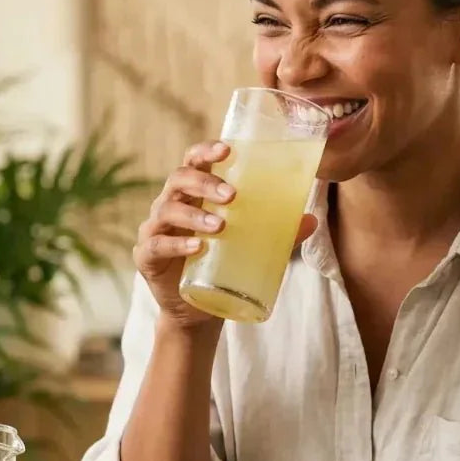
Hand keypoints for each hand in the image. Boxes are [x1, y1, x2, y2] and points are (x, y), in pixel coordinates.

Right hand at [135, 141, 315, 330]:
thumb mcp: (252, 245)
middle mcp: (171, 204)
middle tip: (232, 195)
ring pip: (167, 209)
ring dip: (194, 214)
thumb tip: (312, 220)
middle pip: (179, 179)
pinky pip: (157, 244)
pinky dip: (177, 244)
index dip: (206, 151)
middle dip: (205, 182)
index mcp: (194, 193)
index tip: (227, 149)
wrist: (199, 310)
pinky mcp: (147, 257)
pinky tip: (198, 246)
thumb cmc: (224, 264)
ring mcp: (156, 229)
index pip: (194, 161)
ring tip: (220, 225)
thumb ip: (278, 231)